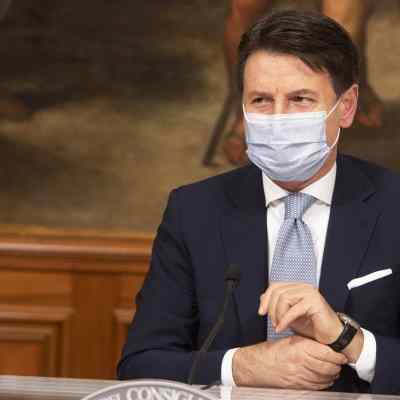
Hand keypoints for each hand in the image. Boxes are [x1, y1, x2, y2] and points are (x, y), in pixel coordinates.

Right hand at [232, 335, 346, 388]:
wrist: (259, 365)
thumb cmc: (273, 351)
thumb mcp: (290, 341)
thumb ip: (307, 343)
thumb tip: (324, 346)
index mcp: (300, 348)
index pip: (327, 353)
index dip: (337, 355)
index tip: (341, 354)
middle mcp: (302, 362)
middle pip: (329, 367)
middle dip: (337, 365)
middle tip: (340, 362)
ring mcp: (301, 376)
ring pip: (326, 378)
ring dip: (332, 374)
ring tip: (334, 369)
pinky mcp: (299, 386)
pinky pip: (318, 386)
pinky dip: (325, 383)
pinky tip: (325, 378)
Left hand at [258, 282, 342, 343]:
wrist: (331, 337)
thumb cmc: (312, 326)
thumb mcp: (289, 315)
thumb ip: (278, 305)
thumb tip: (262, 298)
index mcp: (297, 287)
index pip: (275, 286)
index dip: (266, 299)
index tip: (261, 312)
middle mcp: (304, 287)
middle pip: (278, 291)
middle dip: (271, 309)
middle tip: (273, 323)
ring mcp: (310, 293)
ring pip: (284, 298)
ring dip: (278, 314)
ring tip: (279, 326)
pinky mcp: (315, 302)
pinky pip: (293, 309)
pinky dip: (284, 320)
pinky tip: (281, 329)